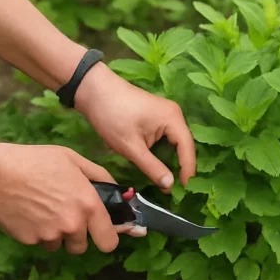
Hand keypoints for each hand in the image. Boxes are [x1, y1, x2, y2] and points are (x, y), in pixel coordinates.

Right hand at [0, 143, 119, 253]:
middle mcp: (73, 224)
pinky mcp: (30, 240)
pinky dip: (36, 232)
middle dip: (76, 236)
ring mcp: (50, 234)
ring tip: (43, 211)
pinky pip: (39, 241)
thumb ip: (100, 177)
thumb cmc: (34, 161)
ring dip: (55, 234)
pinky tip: (28, 213)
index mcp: (89, 206)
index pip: (109, 242)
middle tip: (65, 217)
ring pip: (59, 245)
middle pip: (82, 247)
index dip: (106, 238)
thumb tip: (122, 192)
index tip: (101, 232)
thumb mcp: (73, 160)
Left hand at [75, 64, 195, 190]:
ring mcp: (167, 114)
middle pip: (185, 147)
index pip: (188, 150)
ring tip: (167, 181)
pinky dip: (165, 153)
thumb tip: (169, 186)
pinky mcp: (158, 116)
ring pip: (176, 144)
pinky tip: (159, 165)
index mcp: (173, 119)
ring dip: (172, 162)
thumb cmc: (111, 115)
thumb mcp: (131, 146)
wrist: (91, 88)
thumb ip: (152, 167)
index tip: (183, 190)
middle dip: (181, 168)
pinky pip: (168, 138)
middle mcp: (175, 115)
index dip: (187, 172)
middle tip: (175, 189)